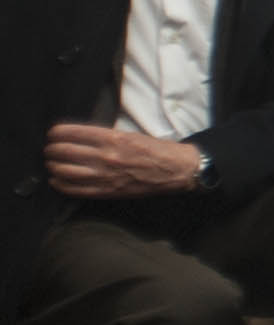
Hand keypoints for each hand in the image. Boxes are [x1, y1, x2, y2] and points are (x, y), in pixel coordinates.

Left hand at [46, 124, 202, 198]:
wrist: (173, 170)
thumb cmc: (154, 150)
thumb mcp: (130, 135)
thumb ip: (105, 136)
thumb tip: (80, 137)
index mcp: (112, 138)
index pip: (72, 133)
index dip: (57, 133)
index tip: (53, 134)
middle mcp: (104, 156)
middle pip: (63, 151)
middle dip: (52, 149)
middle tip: (50, 149)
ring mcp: (103, 176)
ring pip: (63, 170)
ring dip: (53, 165)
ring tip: (52, 163)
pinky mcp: (105, 191)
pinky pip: (73, 189)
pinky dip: (60, 183)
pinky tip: (57, 179)